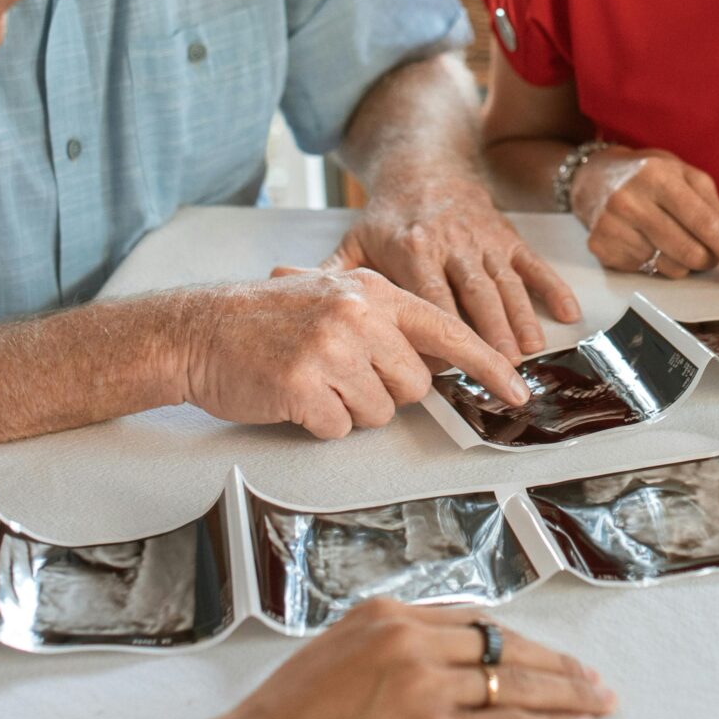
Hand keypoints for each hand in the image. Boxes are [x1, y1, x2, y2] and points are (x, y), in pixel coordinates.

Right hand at [103, 602, 613, 718]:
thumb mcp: (329, 659)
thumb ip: (378, 652)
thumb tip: (413, 666)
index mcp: (385, 615)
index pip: (472, 620)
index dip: (517, 639)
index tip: (543, 651)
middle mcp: (410, 638)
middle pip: (505, 644)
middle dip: (556, 662)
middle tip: (591, 676)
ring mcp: (425, 683)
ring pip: (517, 681)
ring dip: (567, 692)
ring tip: (599, 700)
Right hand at [164, 268, 528, 438]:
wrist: (200, 329)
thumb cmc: (267, 320)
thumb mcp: (333, 298)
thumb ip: (385, 323)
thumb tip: (434, 363)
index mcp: (372, 291)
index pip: (447, 332)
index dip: (488, 365)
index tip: (518, 390)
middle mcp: (357, 315)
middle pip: (413, 384)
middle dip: (383, 391)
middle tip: (341, 373)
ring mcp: (330, 349)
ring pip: (378, 411)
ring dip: (348, 408)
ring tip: (312, 380)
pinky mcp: (302, 385)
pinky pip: (339, 427)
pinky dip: (318, 422)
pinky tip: (294, 395)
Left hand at [326, 172, 581, 360]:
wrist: (425, 166)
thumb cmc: (389, 215)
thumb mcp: (355, 242)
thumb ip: (331, 278)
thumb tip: (296, 305)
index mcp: (412, 248)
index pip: (428, 299)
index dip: (437, 334)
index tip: (442, 371)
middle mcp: (452, 243)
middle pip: (474, 295)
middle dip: (489, 332)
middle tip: (501, 369)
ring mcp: (484, 239)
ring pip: (506, 283)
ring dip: (521, 318)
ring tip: (530, 352)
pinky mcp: (508, 236)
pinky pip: (534, 264)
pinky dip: (552, 288)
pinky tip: (568, 314)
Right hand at [571, 148, 718, 284]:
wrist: (593, 176)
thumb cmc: (648, 176)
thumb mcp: (685, 176)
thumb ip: (717, 211)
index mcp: (658, 176)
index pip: (705, 223)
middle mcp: (630, 200)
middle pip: (691, 253)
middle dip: (708, 259)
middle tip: (705, 248)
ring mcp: (612, 225)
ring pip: (671, 269)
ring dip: (682, 263)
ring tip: (669, 238)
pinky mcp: (600, 246)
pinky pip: (646, 273)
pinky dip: (654, 263)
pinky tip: (644, 241)